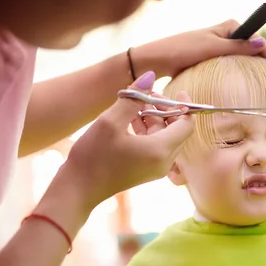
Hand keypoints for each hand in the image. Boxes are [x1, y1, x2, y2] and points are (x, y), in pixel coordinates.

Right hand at [59, 71, 193, 211]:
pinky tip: (128, 119)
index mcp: (160, 150)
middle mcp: (164, 162)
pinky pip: (155, 145)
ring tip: (132, 104)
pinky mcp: (146, 170)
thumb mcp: (110, 121)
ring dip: (153, 118)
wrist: (79, 189)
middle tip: (145, 94)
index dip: (183, 106)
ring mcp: (156, 168)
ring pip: (165, 136)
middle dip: (164, 109)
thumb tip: (150, 76)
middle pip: (177, 129)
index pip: (186, 125)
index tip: (175, 90)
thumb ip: (133, 98)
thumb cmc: (93, 156)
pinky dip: (146, 130)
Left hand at [136, 20, 265, 78]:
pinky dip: (246, 76)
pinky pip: (236, 68)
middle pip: (256, 51)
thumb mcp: (211, 48)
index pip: (260, 43)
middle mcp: (228, 35)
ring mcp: (221, 47)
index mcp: (230, 27)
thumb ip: (236, 47)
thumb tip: (260, 43)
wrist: (157, 60)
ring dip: (260, 72)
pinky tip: (253, 88)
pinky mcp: (214, 59)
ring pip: (247, 61)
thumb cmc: (181, 51)